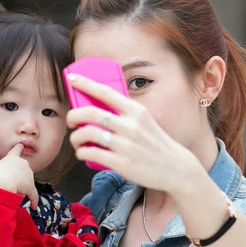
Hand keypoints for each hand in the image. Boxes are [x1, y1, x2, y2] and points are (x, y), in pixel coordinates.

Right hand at [0, 144, 38, 208]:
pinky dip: (34, 201)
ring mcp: (29, 175)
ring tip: (14, 193)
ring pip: (27, 180)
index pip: (17, 149)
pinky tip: (33, 206)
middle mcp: (23, 163)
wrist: (3, 184)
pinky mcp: (31, 187)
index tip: (22, 145)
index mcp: (11, 158)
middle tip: (10, 182)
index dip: (19, 148)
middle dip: (18, 174)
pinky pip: (33, 194)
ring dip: (23, 187)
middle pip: (23, 167)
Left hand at [65, 74, 199, 193]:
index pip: (106, 92)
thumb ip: (125, 113)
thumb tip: (98, 106)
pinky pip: (91, 154)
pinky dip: (81, 153)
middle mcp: (131, 126)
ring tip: (76, 141)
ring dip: (75, 137)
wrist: (175, 168)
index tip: (71, 78)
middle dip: (73, 115)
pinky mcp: (122, 163)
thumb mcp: (145, 121)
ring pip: (87, 134)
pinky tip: (82, 153)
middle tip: (70, 121)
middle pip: (90, 113)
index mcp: (136, 111)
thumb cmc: (154, 143)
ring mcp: (126, 145)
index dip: (86, 83)